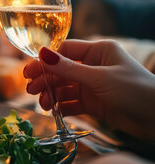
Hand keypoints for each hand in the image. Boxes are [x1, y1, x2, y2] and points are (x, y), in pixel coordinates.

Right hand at [23, 39, 154, 140]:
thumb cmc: (134, 90)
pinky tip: (55, 112)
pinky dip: (62, 107)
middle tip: (31, 90)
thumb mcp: (99, 78)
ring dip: (52, 95)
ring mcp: (93, 86)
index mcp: (98, 51)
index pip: (65, 51)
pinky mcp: (93, 103)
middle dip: (46, 80)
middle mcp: (93, 66)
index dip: (46, 61)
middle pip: (61, 71)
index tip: (29, 72)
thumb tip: (41, 54)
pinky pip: (72, 103)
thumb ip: (68, 69)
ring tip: (44, 105)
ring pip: (64, 88)